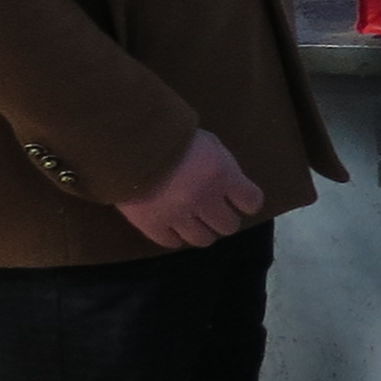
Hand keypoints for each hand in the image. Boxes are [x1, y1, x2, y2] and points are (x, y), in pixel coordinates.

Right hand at [120, 129, 263, 249]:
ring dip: (201, 231)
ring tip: (194, 222)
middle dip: (223, 219)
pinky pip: (171, 242)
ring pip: (202, 240)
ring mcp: (178, 215)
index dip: (247, 202)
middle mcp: (204, 200)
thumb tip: (229, 184)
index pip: (251, 202)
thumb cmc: (174, 137)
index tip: (240, 200)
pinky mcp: (151, 225)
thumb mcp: (209, 143)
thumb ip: (222, 165)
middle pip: (228, 226)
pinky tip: (173, 226)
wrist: (129, 142)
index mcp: (223, 176)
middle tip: (214, 212)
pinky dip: (175, 236)